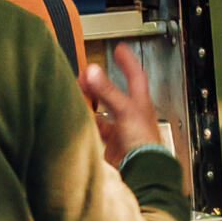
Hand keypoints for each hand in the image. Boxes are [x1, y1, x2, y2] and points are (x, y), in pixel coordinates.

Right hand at [80, 44, 162, 167]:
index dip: (128, 61)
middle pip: (114, 93)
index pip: (136, 76)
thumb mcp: (125, 111)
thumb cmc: (143, 143)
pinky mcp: (111, 144)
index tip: (120, 49)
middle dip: (99, 83)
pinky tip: (79, 121)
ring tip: (78, 95)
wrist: (142, 171)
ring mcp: (121, 130)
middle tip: (86, 75)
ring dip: (91, 103)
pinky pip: (96, 130)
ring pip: (103, 111)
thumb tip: (93, 71)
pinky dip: (87, 124)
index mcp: (140, 103)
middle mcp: (131, 115)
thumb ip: (107, 92)